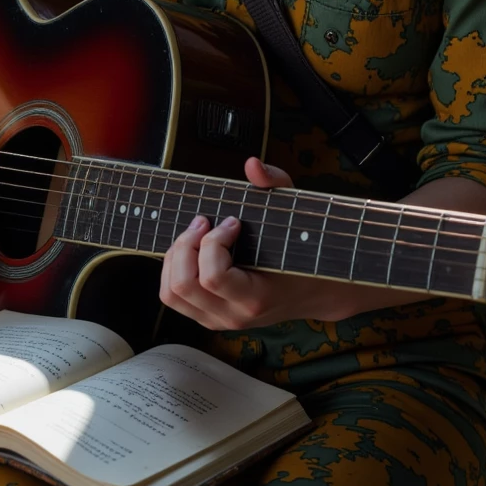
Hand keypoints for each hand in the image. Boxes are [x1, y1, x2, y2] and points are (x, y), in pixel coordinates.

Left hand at [160, 158, 362, 329]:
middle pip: (182, 285)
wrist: (314, 291)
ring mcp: (217, 320)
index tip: (231, 221)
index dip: (213, 241)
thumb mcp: (295, 212)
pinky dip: (174, 268)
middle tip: (204, 222)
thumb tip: (252, 165)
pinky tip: (194, 248)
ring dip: (176, 256)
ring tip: (196, 234)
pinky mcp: (207, 316)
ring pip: (171, 293)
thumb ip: (275, 184)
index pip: (212, 277)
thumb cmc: (302, 250)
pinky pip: (173, 296)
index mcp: (256, 297)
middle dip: (186, 244)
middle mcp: (233, 315)